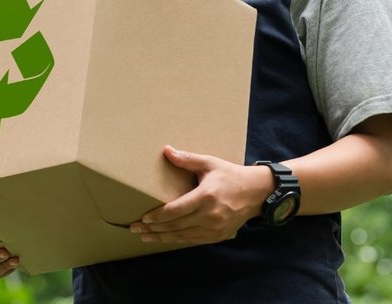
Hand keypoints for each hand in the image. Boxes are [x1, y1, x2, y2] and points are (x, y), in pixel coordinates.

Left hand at [129, 145, 271, 244]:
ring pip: (183, 237)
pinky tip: (166, 238)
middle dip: (154, 229)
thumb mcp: (209, 163)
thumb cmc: (230, 175)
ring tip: (146, 237)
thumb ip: (187, 160)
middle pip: (176, 226)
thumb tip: (166, 150)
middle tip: (135, 229)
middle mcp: (209, 216)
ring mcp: (214, 229)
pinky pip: (193, 240)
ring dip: (162, 238)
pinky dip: (178, 240)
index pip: (175, 211)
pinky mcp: (218, 236)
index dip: (157, 217)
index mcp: (205, 197)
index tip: (143, 218)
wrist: (256, 193)